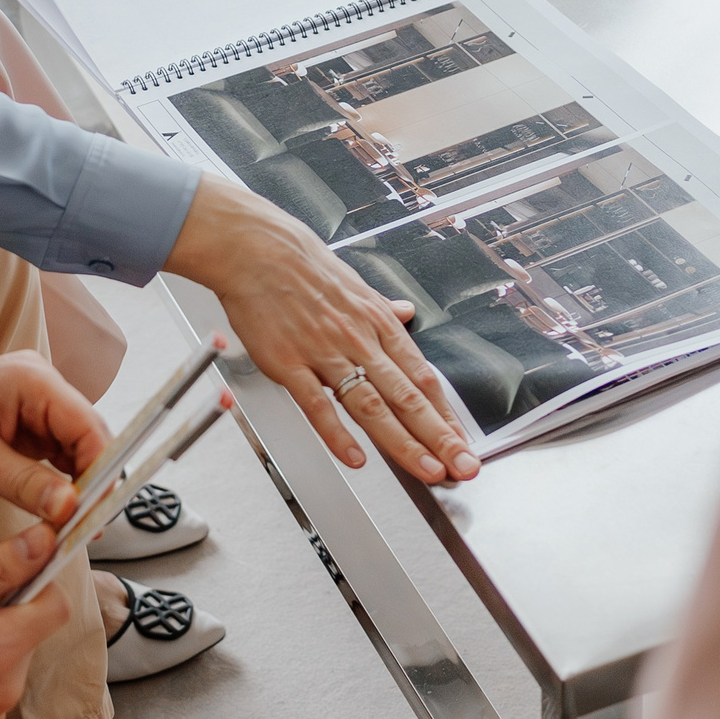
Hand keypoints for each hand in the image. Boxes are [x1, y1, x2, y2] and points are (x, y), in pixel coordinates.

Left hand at [0, 350, 108, 522]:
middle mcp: (40, 385)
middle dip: (93, 482)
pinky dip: (58, 482)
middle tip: (88, 528)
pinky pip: (54, 453)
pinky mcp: (23, 421)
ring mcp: (33, 403)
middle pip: (89, 437)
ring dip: (77, 485)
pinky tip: (56, 509)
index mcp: (32, 381)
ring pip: (75, 448)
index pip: (90, 426)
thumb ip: (25, 483)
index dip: (102, 470)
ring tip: (74, 525)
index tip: (99, 511)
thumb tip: (70, 507)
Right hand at [165, 175, 479, 483]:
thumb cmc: (301, 264)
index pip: (421, 376)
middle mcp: (359, 340)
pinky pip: (318, 405)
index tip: (462, 440)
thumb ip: (381, 307)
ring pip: (372, 406)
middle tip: (463, 466)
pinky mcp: (290, 363)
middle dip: (439, 436)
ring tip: (428, 469)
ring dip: (404, 442)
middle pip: (407, 397)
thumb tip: (405, 312)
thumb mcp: (354, 282)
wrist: (256, 249)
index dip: (445, 412)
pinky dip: (337, 435)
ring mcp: (325, 353)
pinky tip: (356, 459)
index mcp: (377, 322)